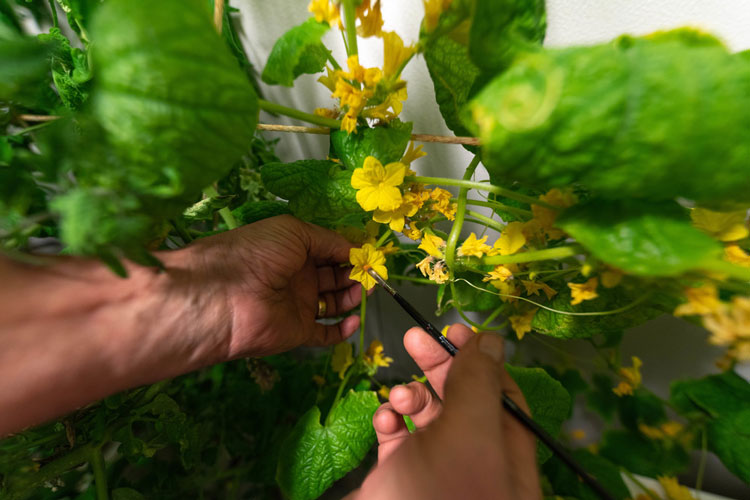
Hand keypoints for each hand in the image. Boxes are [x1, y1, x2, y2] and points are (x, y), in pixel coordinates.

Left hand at [173, 215, 362, 359]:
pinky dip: (344, 328)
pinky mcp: (298, 331)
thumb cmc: (256, 253)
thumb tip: (355, 249)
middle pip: (336, 276)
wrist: (224, 295)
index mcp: (293, 249)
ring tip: (366, 290)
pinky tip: (355, 318)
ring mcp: (298, 304)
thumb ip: (328, 239)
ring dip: (353, 296)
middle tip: (373, 273)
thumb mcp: (294, 231)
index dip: (350, 252)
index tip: (371, 254)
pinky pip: (326, 332)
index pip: (330, 250)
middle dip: (356, 273)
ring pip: (335, 302)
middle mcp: (297, 276)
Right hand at [354, 324, 541, 499]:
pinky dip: (389, 422)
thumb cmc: (445, 494)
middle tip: (415, 338)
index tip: (454, 331)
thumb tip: (491, 340)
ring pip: (426, 414)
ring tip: (399, 398)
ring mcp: (435, 469)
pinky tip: (384, 420)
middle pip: (462, 398)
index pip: (501, 393)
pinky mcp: (399, 478)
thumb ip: (479, 383)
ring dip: (410, 395)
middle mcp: (474, 459)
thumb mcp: (469, 432)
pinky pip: (397, 437)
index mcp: (506, 452)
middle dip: (438, 366)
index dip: (479, 359)